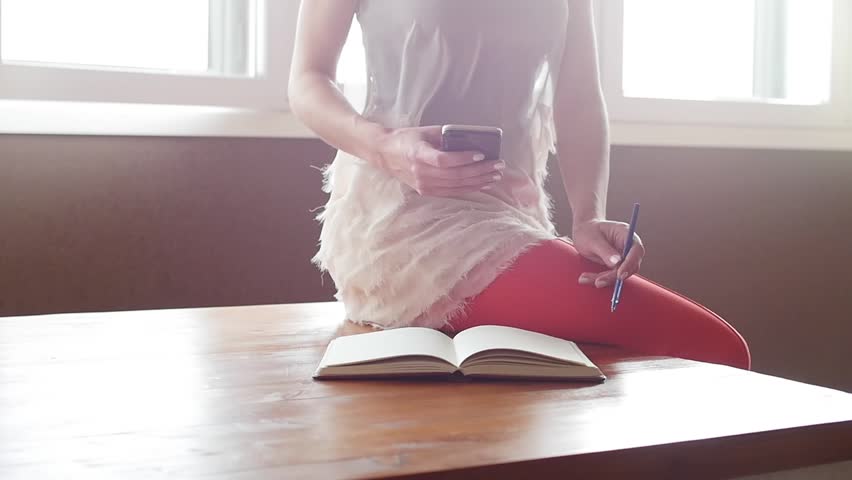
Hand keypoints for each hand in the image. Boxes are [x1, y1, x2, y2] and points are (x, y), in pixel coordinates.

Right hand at [374, 126, 504, 196]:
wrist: (386, 154)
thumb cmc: (407, 139)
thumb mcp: (425, 132)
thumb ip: (446, 136)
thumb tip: (472, 141)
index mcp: (418, 154)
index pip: (444, 160)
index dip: (463, 159)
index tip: (480, 154)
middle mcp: (421, 172)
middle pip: (455, 175)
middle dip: (480, 171)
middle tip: (498, 165)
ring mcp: (424, 185)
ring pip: (456, 186)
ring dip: (478, 181)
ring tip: (495, 175)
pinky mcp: (427, 191)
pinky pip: (452, 192)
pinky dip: (469, 188)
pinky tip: (482, 183)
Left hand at [572, 219, 644, 287]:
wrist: (582, 231)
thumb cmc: (588, 231)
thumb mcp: (593, 240)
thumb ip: (605, 250)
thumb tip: (617, 263)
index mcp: (625, 233)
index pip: (636, 250)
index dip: (630, 263)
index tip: (620, 275)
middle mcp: (628, 246)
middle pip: (630, 266)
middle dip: (614, 276)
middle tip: (598, 282)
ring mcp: (623, 257)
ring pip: (620, 274)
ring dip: (604, 279)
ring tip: (583, 278)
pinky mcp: (616, 265)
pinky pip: (611, 276)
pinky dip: (600, 279)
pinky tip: (584, 278)